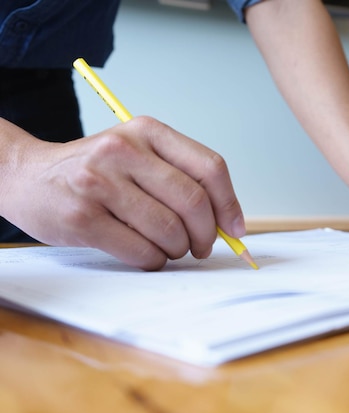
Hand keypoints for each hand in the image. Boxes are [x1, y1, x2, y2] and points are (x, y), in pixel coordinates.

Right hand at [0, 116, 244, 269]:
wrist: (27, 175)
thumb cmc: (95, 170)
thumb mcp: (137, 153)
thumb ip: (179, 176)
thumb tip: (226, 221)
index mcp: (147, 131)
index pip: (210, 167)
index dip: (230, 204)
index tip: (236, 228)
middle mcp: (124, 151)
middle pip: (193, 201)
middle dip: (207, 234)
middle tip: (202, 247)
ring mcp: (100, 183)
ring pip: (169, 230)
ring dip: (178, 249)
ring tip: (170, 248)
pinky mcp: (83, 218)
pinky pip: (141, 250)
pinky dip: (155, 260)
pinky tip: (149, 255)